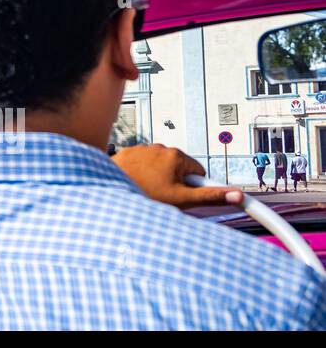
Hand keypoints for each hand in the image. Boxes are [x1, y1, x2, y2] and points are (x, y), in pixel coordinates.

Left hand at [112, 144, 243, 209]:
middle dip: (175, 183)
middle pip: (178, 169)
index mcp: (177, 156)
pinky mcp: (127, 152)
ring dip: (157, 178)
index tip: (186, 196)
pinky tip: (135, 183)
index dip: (194, 188)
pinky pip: (141, 164)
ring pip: (159, 167)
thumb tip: (237, 195)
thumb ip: (211, 197)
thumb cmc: (145, 194)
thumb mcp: (182, 199)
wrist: (110, 192)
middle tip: (164, 197)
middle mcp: (160, 148)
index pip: (198, 173)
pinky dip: (140, 173)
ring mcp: (142, 149)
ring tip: (147, 191)